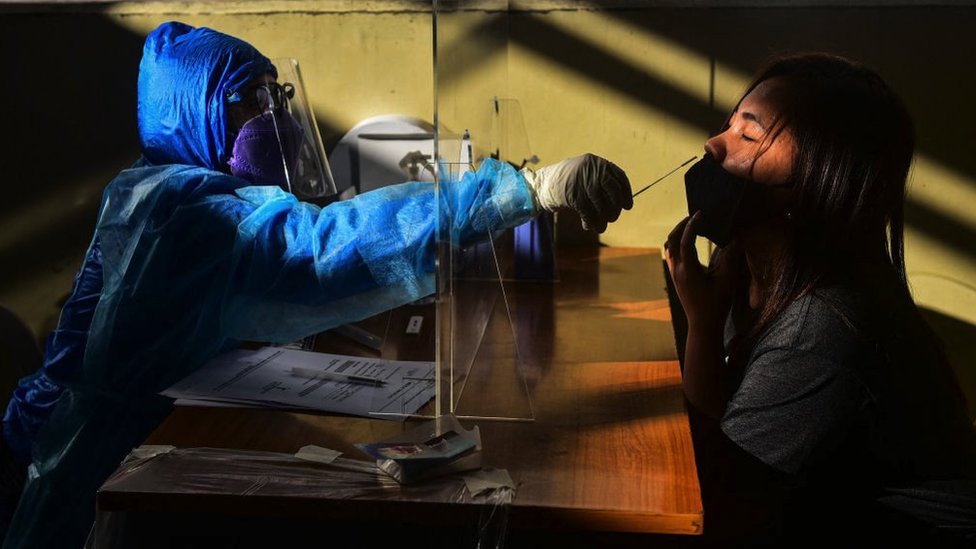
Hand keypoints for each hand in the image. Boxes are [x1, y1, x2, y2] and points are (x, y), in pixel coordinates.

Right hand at [522, 154, 632, 232]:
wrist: (541, 185)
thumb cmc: (566, 183)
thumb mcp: (585, 175)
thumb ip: (601, 183)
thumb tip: (620, 202)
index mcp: (596, 162)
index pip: (619, 176)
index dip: (626, 193)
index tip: (628, 206)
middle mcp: (590, 168)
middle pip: (612, 189)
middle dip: (615, 206)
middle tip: (614, 218)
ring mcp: (580, 180)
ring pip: (600, 202)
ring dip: (603, 217)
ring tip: (602, 226)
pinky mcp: (572, 194)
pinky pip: (587, 211)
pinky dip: (590, 221)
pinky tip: (589, 227)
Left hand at [665, 211, 739, 329]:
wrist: (703, 325)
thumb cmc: (717, 305)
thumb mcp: (727, 281)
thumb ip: (731, 259)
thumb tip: (736, 239)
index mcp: (688, 271)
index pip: (686, 241)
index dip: (692, 225)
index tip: (700, 214)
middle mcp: (678, 271)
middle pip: (671, 241)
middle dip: (681, 226)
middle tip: (694, 217)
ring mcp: (675, 274)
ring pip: (669, 248)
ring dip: (677, 235)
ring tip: (691, 227)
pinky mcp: (676, 278)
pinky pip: (672, 255)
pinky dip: (678, 244)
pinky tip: (690, 243)